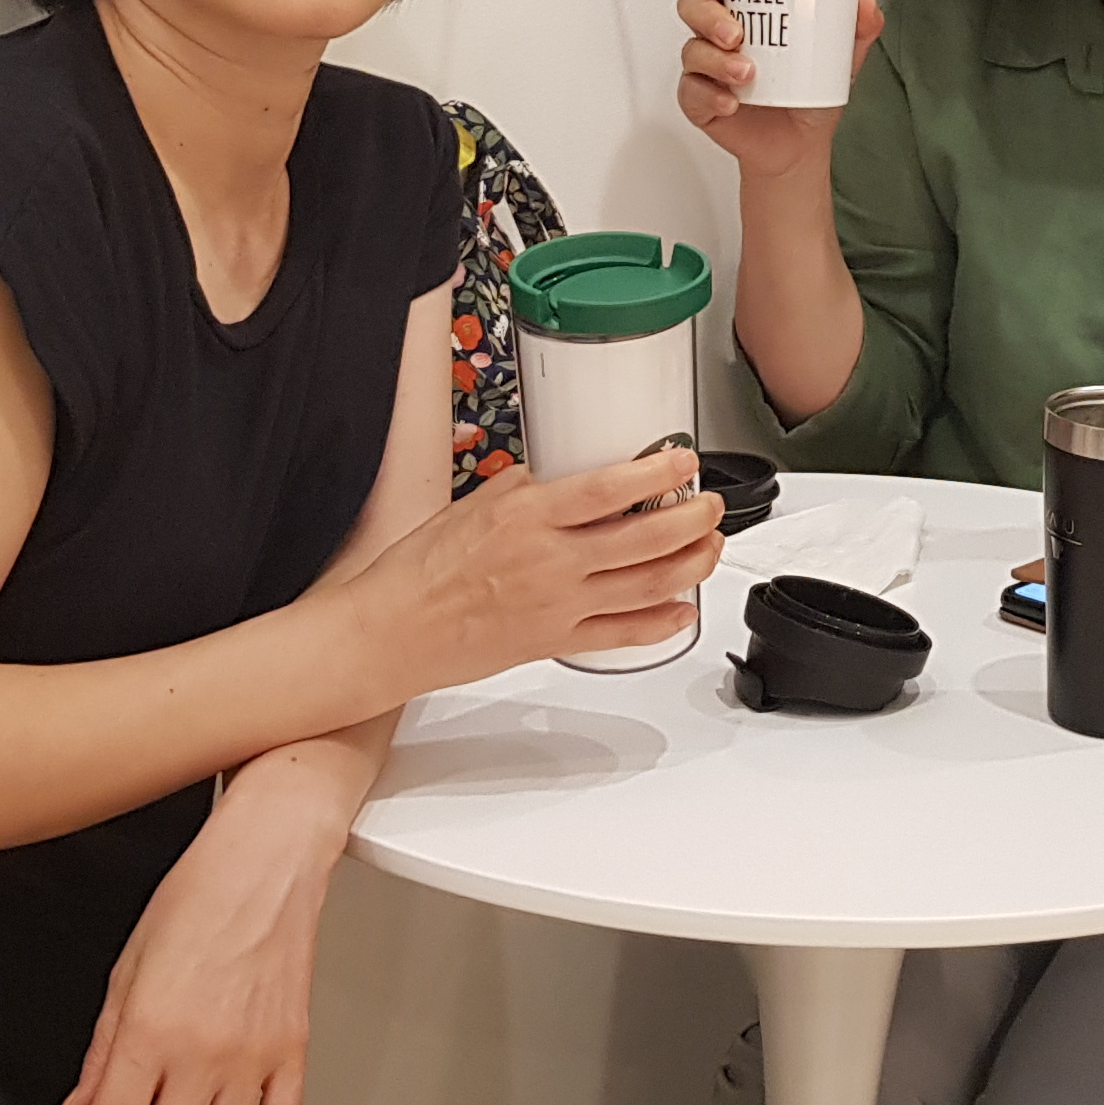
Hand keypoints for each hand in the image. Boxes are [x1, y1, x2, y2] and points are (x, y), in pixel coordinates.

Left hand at [64, 777, 334, 1104]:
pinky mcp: (292, 1049)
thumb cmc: (200, 895)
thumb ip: (101, 1050)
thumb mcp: (127, 970)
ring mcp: (252, 1056)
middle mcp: (203, 1051)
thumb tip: (82, 1100)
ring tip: (182, 1093)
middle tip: (142, 1092)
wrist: (268, 857)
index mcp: (151, 1029)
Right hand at [322, 445, 723, 703]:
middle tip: (710, 505)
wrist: (393, 631)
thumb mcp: (475, 503)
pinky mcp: (556, 642)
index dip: (658, 473)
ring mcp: (560, 606)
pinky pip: (624, 635)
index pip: (610, 488)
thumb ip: (528, 488)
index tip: (684, 462)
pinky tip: (683, 610)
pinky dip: (663, 623)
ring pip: (649, 585)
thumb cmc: (421, 569)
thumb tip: (566, 475)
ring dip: (691, 564)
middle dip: (694, 519)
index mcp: (528, 516)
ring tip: (709, 545)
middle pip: (646, 538)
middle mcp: (551, 561)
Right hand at [675, 0, 883, 179]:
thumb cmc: (808, 92)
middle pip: (693, 7)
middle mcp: (719, 34)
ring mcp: (706, 67)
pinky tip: (732, 102)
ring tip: (747, 73)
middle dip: (710, 16)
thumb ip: (855, 28)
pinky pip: (691, 92)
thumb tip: (866, 2)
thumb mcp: (838, 57)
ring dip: (716, 59)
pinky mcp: (699, 100)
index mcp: (746, 10)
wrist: (800, 144)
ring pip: (692, 50)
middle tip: (736, 33)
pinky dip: (711, 95)